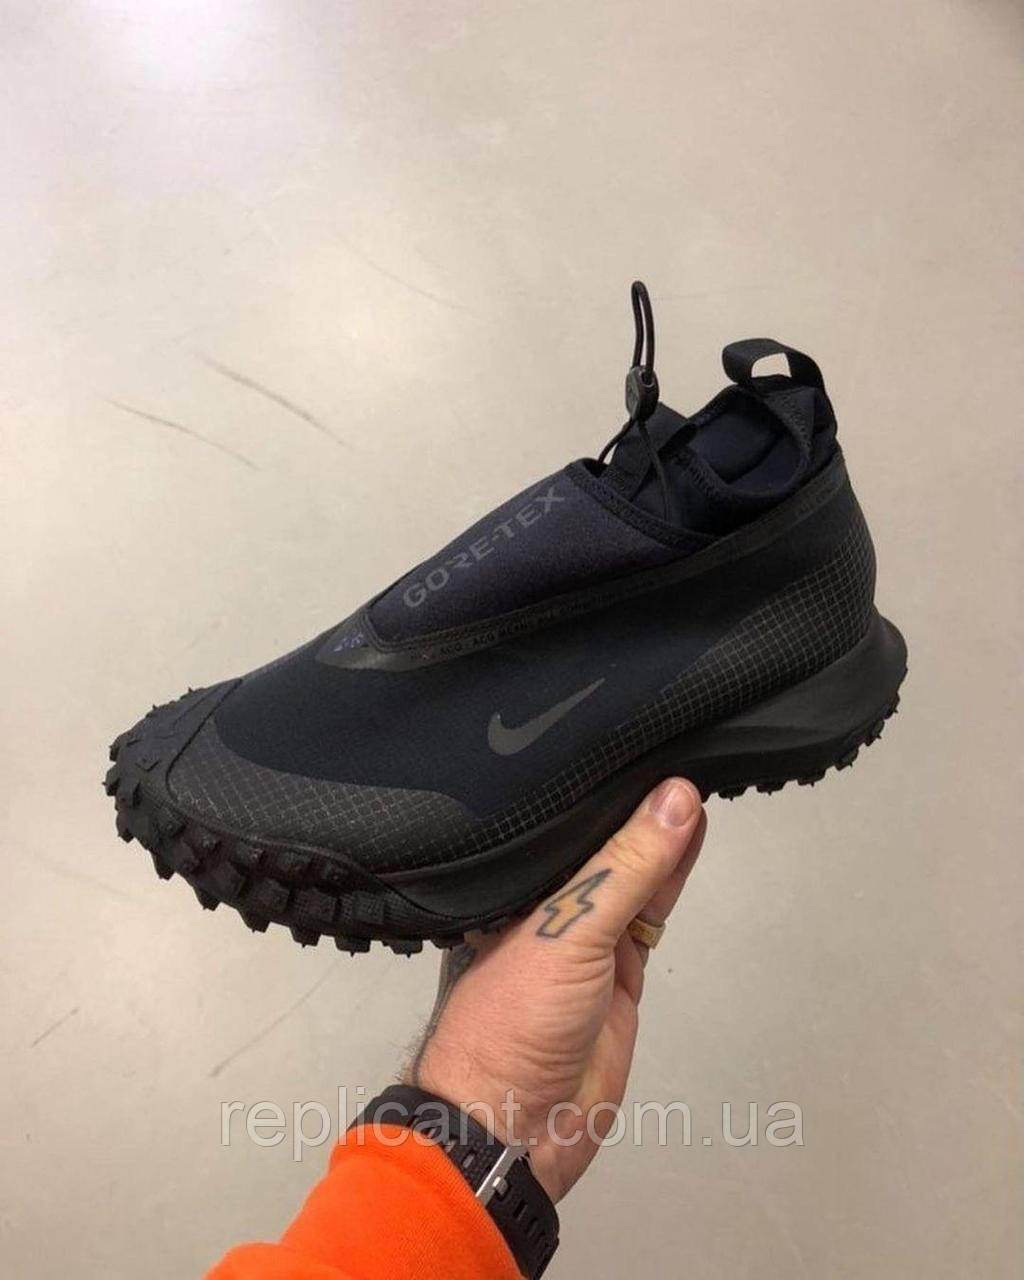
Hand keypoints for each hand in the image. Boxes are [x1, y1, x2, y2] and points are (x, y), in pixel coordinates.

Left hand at [405, 777, 706, 1202]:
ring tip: (692, 784)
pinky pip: (649, 914)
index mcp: (509, 885)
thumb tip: (676, 797)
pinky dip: (671, 880)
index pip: (557, 820)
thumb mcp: (570, 931)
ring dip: (662, 839)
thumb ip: (627, 866)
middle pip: (599, 845)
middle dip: (633, 807)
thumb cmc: (513, 1020)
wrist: (518, 1128)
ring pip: (632, 876)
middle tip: (672, 748)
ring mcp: (585, 940)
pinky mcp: (619, 972)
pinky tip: (689, 838)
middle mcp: (544, 905)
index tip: (634, 737)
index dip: (596, 783)